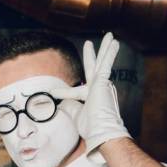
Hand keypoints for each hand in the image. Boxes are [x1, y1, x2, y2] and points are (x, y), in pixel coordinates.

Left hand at [50, 32, 129, 160]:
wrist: (100, 131)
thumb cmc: (90, 126)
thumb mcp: (75, 114)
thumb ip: (68, 106)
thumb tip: (60, 103)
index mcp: (91, 97)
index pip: (76, 90)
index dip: (63, 92)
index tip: (51, 92)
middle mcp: (98, 88)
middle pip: (94, 68)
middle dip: (92, 55)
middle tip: (89, 43)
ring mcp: (102, 85)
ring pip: (102, 63)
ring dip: (105, 49)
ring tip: (110, 36)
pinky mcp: (104, 82)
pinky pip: (107, 64)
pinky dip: (110, 54)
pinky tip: (114, 42)